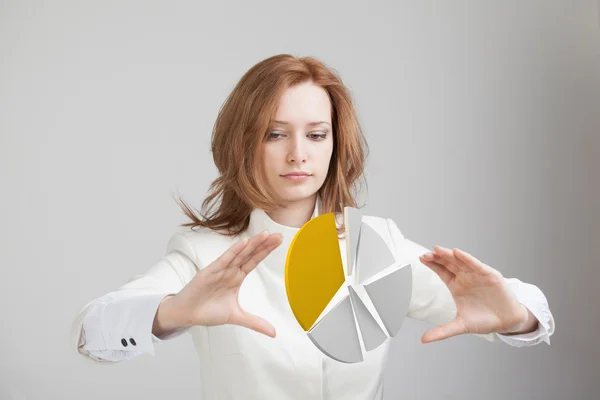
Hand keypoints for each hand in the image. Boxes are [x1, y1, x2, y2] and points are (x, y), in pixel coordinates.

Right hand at [155, 230, 282, 337]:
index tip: (279, 241)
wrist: (187, 314)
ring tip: (265, 234)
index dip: (266, 251)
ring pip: (239, 254)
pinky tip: (243, 243)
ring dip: (252, 244)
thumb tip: (274, 333)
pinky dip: (233, 252)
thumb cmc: (208, 311)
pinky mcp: (209, 272)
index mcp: (237, 277)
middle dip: (264, 244)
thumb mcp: (236, 316)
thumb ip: (255, 322)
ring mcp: (220, 269)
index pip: (254, 260)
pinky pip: (224, 260)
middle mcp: (230, 270)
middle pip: (250, 254)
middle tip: (279, 235)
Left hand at [417, 246, 532, 342]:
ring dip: (449, 255)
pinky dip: (467, 259)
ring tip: (438, 250)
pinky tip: (458, 253)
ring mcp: (476, 275)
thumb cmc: (484, 320)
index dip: (432, 265)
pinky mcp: (490, 275)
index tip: (421, 258)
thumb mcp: (460, 326)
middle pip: (448, 264)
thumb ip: (442, 331)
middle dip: (437, 258)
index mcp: (456, 285)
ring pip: (460, 262)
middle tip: (426, 254)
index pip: (441, 271)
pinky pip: (476, 265)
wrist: (507, 321)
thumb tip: (424, 340)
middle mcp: (465, 277)